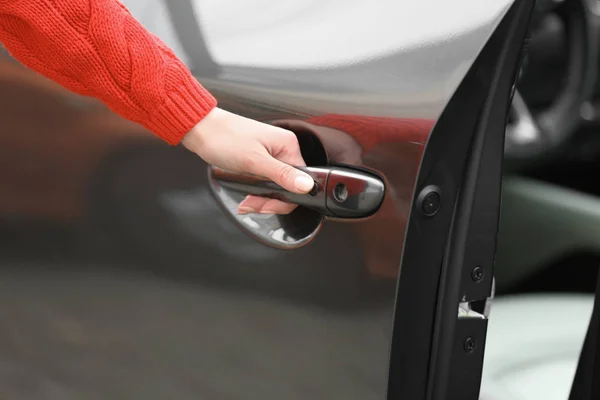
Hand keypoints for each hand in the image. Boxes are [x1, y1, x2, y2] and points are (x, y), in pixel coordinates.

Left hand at [181, 107, 313, 214]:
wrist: (201, 129)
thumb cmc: (224, 138)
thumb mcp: (254, 161)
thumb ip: (282, 174)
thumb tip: (307, 185)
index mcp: (288, 146)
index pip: (300, 181)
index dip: (284, 198)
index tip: (265, 205)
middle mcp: (283, 149)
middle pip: (288, 186)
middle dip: (270, 200)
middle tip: (252, 205)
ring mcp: (272, 153)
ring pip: (276, 186)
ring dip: (262, 198)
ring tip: (246, 203)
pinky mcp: (260, 158)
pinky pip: (266, 181)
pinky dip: (257, 191)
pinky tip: (246, 197)